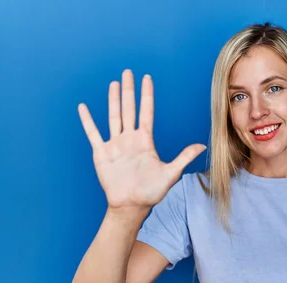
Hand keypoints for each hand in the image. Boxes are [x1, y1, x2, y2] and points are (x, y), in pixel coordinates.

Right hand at [78, 69, 206, 211]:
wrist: (131, 206)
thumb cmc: (151, 192)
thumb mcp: (171, 173)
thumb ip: (184, 157)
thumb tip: (203, 146)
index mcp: (145, 141)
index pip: (146, 112)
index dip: (146, 95)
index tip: (147, 78)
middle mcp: (130, 139)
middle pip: (129, 109)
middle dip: (129, 91)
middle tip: (128, 72)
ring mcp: (115, 145)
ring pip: (113, 116)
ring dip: (113, 100)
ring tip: (114, 83)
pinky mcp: (101, 153)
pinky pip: (93, 134)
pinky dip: (88, 121)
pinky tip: (83, 107)